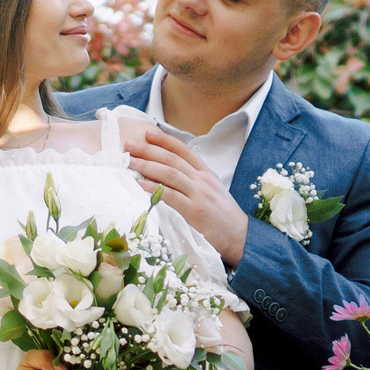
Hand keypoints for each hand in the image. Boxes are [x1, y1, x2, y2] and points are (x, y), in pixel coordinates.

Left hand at [123, 130, 249, 266]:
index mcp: (206, 174)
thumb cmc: (223, 217)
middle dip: (148, 150)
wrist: (240, 237)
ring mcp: (199, 195)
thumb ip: (195, 181)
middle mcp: (202, 180)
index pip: (184, 150)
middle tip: (129, 145)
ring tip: (129, 161)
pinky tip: (140, 184)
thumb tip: (169, 174)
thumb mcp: (212, 192)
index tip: (148, 133)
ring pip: (170, 173)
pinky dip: (153, 188)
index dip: (165, 140)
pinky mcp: (194, 212)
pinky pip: (170, 196)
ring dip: (146, 166)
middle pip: (172, 159)